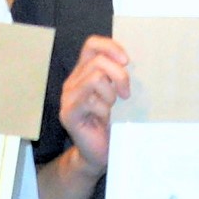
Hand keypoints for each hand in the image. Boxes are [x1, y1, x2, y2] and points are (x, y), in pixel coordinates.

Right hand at [54, 35, 132, 170]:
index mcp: (83, 73)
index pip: (92, 45)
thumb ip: (117, 77)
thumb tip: (130, 62)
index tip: (127, 61)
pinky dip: (104, 109)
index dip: (111, 47)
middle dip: (119, 76)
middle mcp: (73, 82)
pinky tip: (105, 120)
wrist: (99, 153)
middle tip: (126, 94)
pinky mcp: (68, 113)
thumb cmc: (112, 123)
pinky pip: (90, 100)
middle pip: (98, 61)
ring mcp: (68, 98)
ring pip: (95, 78)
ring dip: (111, 94)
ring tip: (112, 109)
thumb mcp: (118, 95)